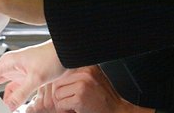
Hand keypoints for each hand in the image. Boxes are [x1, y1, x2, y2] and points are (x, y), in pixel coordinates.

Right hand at [0, 40, 64, 111]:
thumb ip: (20, 94)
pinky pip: (10, 88)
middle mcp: (9, 65)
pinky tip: (8, 104)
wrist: (65, 53)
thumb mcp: (35, 78)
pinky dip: (8, 96)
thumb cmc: (52, 57)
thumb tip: (7, 106)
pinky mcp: (23, 76)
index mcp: (7, 62)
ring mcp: (15, 70)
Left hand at [27, 66, 155, 112]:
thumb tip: (57, 72)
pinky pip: (60, 104)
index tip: (69, 92)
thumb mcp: (94, 79)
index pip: (62, 72)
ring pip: (57, 94)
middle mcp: (85, 72)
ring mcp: (83, 84)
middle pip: (57, 83)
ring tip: (75, 105)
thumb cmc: (104, 98)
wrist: (117, 111)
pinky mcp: (80, 98)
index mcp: (87, 65)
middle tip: (72, 101)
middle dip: (61, 95)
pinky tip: (76, 110)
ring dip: (62, 103)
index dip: (62, 85)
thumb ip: (79, 73)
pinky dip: (65, 110)